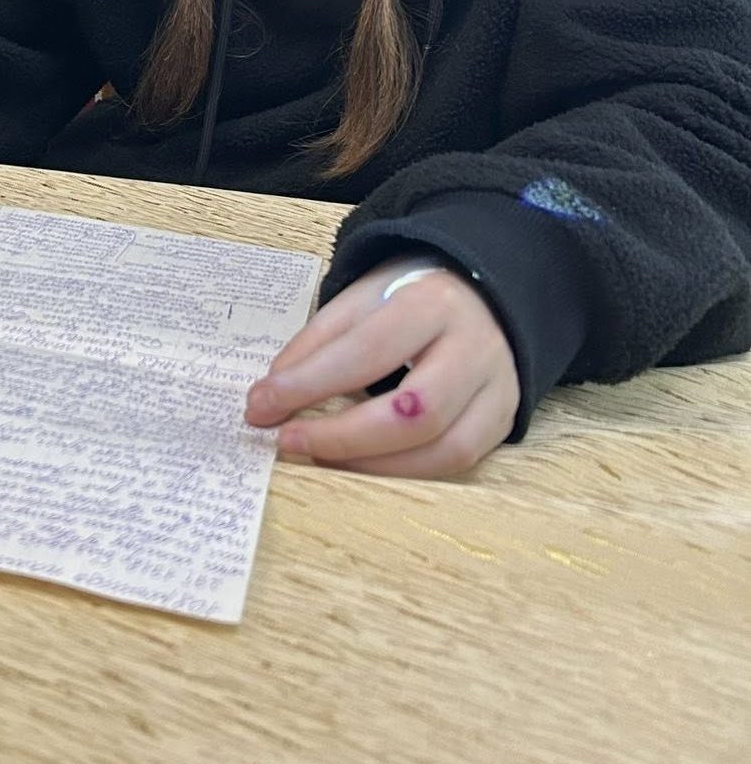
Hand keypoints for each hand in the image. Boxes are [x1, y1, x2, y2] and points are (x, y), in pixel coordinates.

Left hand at [245, 256, 519, 477]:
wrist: (484, 293)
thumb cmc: (411, 295)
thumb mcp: (363, 296)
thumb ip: (319, 341)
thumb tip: (270, 397)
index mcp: (433, 303)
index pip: (368, 351)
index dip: (310, 384)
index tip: (260, 404)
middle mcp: (475, 347)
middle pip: (414, 411)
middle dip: (342, 436)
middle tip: (286, 440)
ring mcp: (497, 388)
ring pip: (442, 448)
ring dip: (370, 463)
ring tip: (317, 456)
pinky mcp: (502, 419)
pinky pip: (456, 461)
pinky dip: (402, 471)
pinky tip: (361, 463)